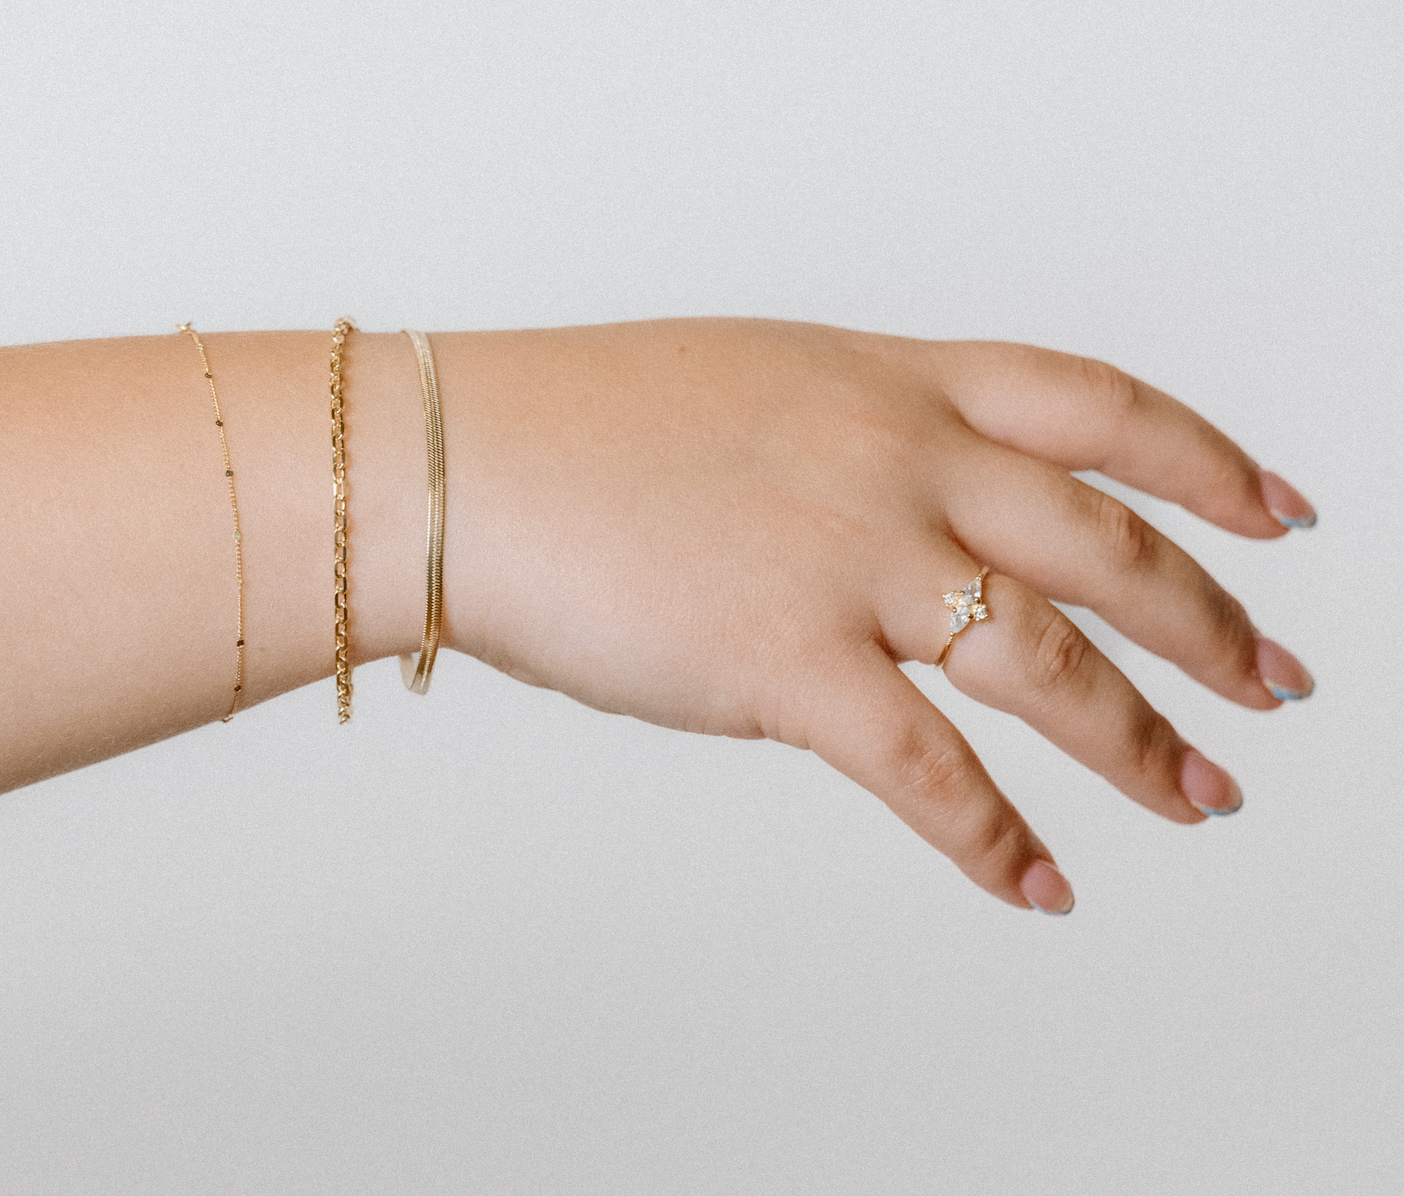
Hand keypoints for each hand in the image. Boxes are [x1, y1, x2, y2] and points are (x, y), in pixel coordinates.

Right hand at [440, 318, 1315, 911]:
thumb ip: (861, 436)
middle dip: (1210, 622)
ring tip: (1202, 796)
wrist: (460, 463)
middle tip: (1277, 683)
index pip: (1101, 407)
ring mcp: (849, 560)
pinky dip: (996, 841)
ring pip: (1049, 662)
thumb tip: (922, 508)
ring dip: (1142, 741)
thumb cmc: (586, 426)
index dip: (1207, 460)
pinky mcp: (785, 663)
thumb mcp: (761, 389)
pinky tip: (1042, 886)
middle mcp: (897, 461)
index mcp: (893, 382)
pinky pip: (927, 771)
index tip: (1279, 512)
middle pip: (1108, 544)